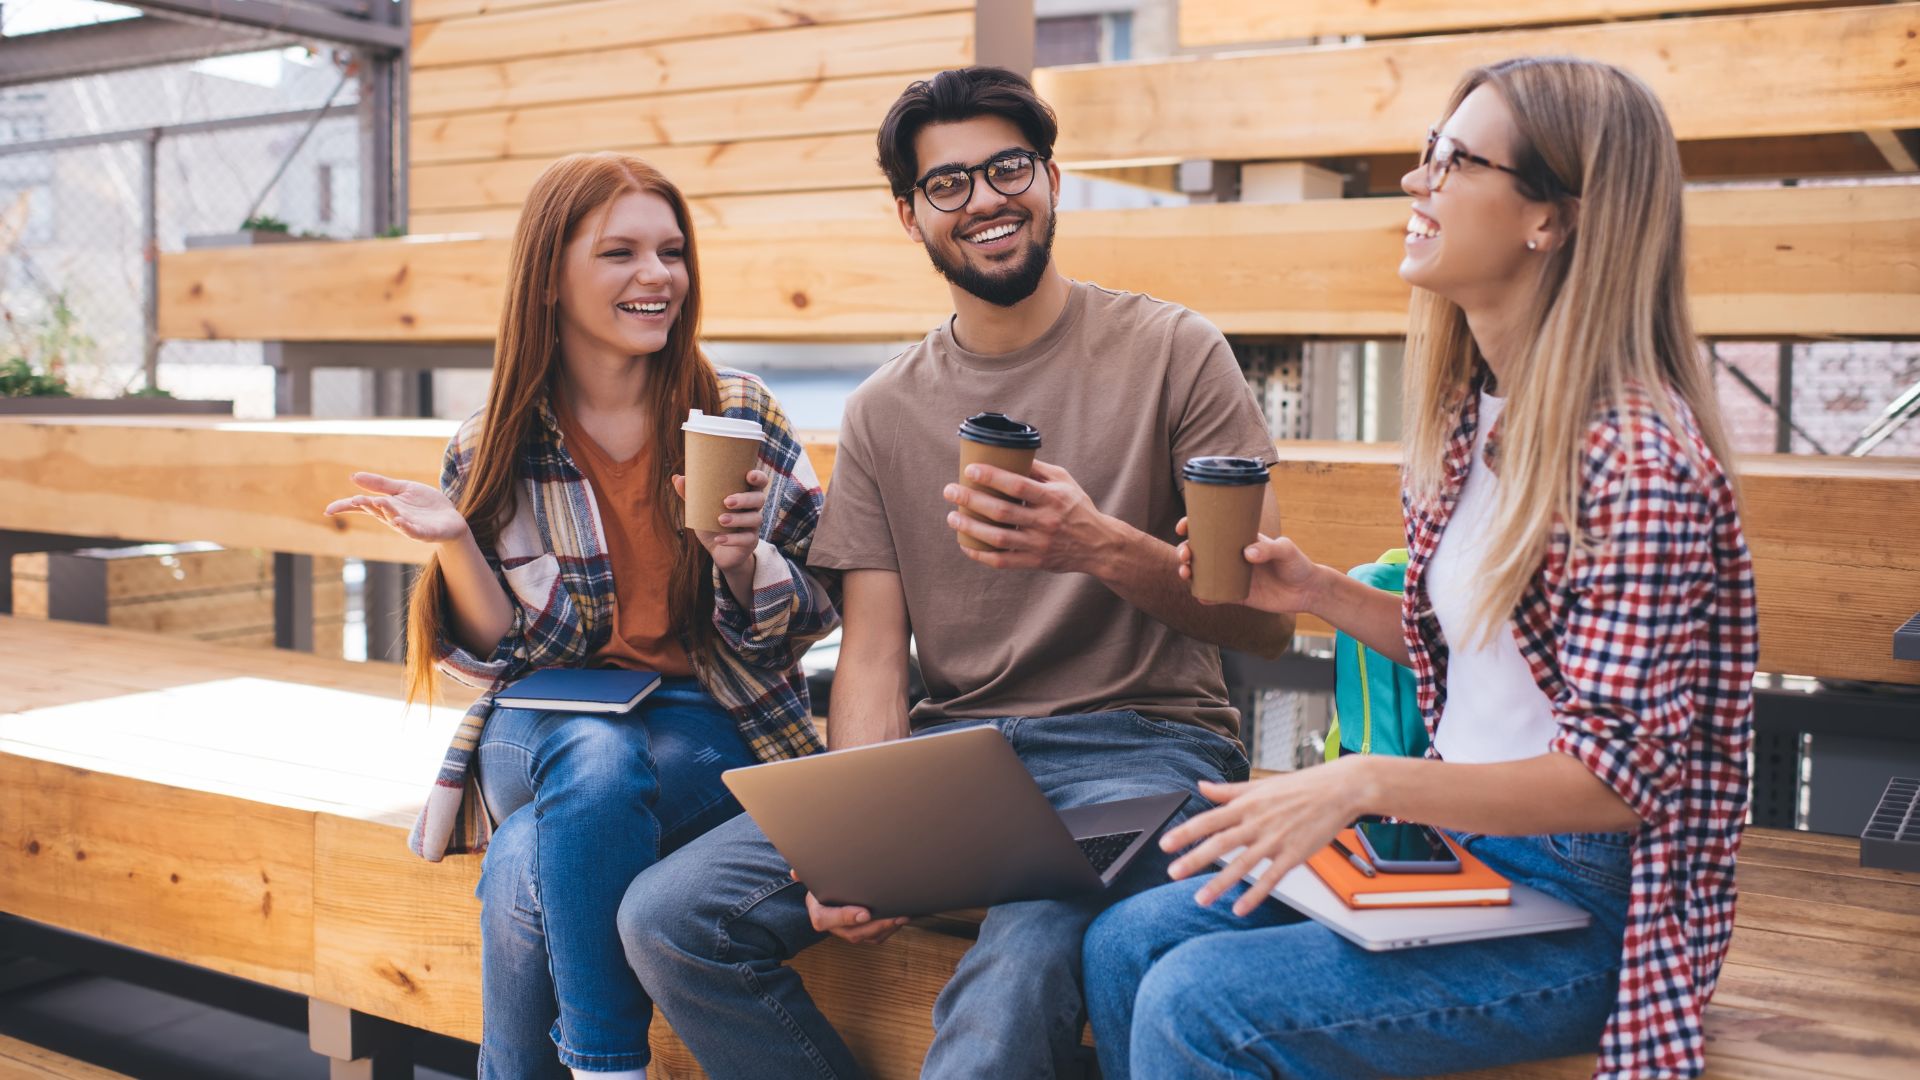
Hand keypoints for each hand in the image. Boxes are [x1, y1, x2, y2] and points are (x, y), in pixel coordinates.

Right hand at [324, 471, 467, 543]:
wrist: (450, 518)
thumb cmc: (425, 505)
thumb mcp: (402, 489)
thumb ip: (380, 484)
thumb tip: (352, 476)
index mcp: (386, 506)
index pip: (362, 506)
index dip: (346, 507)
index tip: (328, 510)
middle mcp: (393, 517)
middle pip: (376, 511)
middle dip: (366, 505)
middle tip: (355, 500)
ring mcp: (408, 525)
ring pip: (393, 519)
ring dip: (385, 512)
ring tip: (377, 502)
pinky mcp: (424, 532)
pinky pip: (413, 531)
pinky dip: (406, 527)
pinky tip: (399, 521)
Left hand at [673, 470, 766, 574]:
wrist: (718, 550)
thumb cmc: (712, 523)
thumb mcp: (701, 509)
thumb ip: (691, 494)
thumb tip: (677, 478)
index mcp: (745, 494)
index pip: (759, 482)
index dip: (758, 477)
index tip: (749, 475)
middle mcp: (753, 508)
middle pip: (759, 499)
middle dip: (745, 499)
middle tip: (726, 501)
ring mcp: (753, 526)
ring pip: (755, 519)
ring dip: (738, 519)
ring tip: (720, 520)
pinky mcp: (751, 542)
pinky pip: (747, 539)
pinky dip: (732, 539)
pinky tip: (718, 538)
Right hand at [794, 871, 908, 943]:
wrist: (829, 894)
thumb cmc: (824, 883)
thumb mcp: (814, 877)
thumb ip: (806, 874)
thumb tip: (795, 872)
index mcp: (819, 914)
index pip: (827, 921)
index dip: (845, 917)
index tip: (864, 913)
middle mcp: (834, 928)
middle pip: (853, 934)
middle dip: (875, 926)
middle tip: (893, 916)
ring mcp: (849, 933)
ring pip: (868, 938)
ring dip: (886, 929)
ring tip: (902, 916)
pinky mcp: (862, 934)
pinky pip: (876, 938)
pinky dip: (889, 930)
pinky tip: (901, 918)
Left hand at [942, 460, 1118, 573]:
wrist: (1098, 545)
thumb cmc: (1077, 507)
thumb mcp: (1065, 482)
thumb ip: (1038, 469)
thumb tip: (1009, 454)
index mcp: (1053, 497)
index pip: (1017, 485)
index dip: (991, 476)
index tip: (969, 470)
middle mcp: (1046, 521)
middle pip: (1002, 511)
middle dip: (971, 500)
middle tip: (950, 491)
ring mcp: (1039, 544)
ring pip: (998, 538)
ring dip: (971, 528)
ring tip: (952, 517)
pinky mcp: (1035, 562)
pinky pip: (1003, 561)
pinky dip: (981, 555)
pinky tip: (966, 545)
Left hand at [1159, 756, 1369, 915]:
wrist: (1339, 790)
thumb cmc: (1300, 786)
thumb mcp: (1260, 785)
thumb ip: (1228, 791)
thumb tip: (1201, 786)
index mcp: (1246, 805)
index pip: (1209, 820)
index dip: (1185, 832)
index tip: (1165, 844)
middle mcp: (1257, 822)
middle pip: (1220, 843)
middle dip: (1194, 859)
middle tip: (1173, 874)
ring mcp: (1275, 840)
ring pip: (1242, 865)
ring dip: (1220, 883)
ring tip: (1200, 899)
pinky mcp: (1294, 855)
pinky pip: (1271, 878)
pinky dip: (1255, 894)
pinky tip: (1240, 908)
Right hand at [1176, 524, 1327, 614]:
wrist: (1306, 591)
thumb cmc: (1297, 563)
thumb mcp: (1285, 549)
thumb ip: (1269, 548)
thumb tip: (1247, 553)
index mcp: (1239, 539)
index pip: (1211, 529)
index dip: (1192, 526)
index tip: (1183, 527)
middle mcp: (1231, 556)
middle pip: (1199, 551)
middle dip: (1184, 551)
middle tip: (1185, 555)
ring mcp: (1232, 576)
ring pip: (1201, 573)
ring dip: (1187, 572)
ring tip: (1186, 574)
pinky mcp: (1236, 595)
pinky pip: (1214, 596)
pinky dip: (1204, 596)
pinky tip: (1200, 596)